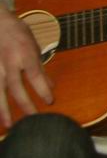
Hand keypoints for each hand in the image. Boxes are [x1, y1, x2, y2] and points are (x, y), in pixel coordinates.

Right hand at [0, 7, 54, 127]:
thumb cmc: (17, 32)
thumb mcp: (34, 46)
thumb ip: (40, 67)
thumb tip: (50, 86)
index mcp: (25, 54)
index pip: (35, 76)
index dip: (42, 90)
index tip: (50, 102)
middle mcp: (9, 62)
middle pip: (16, 88)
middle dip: (24, 105)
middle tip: (32, 120)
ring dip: (3, 110)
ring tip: (8, 125)